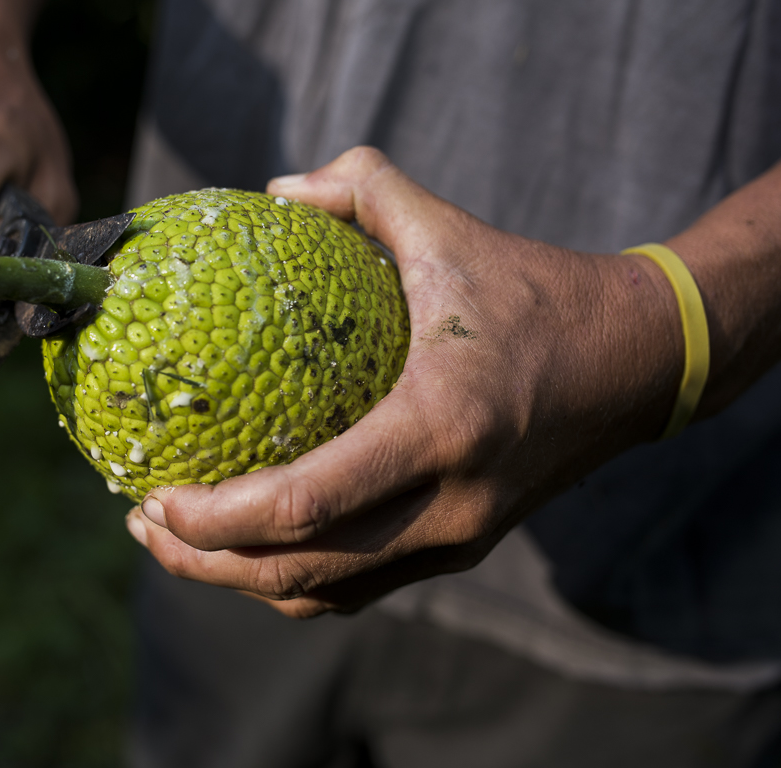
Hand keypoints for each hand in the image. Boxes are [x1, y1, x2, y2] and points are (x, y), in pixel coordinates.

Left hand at [124, 147, 683, 616]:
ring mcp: (458, 540)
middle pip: (299, 572)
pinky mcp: (463, 550)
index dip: (215, 519)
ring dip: (243, 580)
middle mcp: (449, 506)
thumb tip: (278, 187)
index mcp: (439, 428)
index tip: (150, 495)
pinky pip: (360, 586)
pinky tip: (257, 540)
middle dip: (205, 562)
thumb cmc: (539, 293)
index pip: (304, 504)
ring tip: (182, 540)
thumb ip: (365, 191)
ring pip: (326, 594)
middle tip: (141, 521)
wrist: (640, 364)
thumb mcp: (451, 230)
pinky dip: (296, 578)